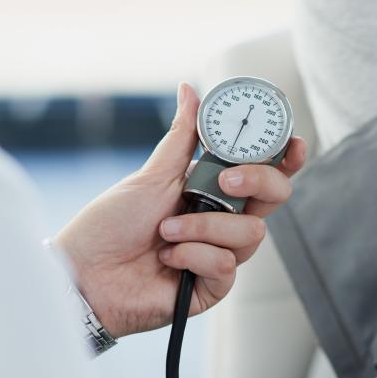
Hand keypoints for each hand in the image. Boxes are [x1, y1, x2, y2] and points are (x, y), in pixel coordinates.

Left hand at [53, 83, 306, 337]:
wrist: (84, 272)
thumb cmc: (112, 224)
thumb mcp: (152, 174)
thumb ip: (183, 136)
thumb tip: (190, 89)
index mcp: (215, 191)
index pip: (266, 173)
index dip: (287, 159)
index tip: (292, 144)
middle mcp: (224, 221)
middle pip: (275, 198)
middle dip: (258, 182)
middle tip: (226, 181)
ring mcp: (220, 255)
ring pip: (251, 233)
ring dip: (204, 226)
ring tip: (167, 231)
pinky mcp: (213, 288)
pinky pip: (226, 264)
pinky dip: (192, 256)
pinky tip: (167, 260)